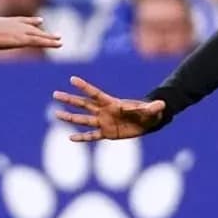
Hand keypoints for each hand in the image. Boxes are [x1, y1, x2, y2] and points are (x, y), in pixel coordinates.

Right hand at [0, 15, 62, 50]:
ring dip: (50, 38)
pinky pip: (40, 41)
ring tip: (60, 40)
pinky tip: (59, 44)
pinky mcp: (22, 40)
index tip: (40, 22)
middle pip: (33, 28)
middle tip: (56, 35)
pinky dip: (50, 43)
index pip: (22, 20)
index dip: (32, 22)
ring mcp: (19, 32)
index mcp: (5, 22)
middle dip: (44, 32)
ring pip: (39, 35)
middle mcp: (15, 25)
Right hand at [53, 75, 167, 141]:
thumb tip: (161, 105)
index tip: (72, 79)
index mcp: (112, 103)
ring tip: (56, 114)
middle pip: (83, 104)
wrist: (147, 122)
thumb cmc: (149, 113)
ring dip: (70, 117)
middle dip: (70, 100)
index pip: (95, 94)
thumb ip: (153, 108)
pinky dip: (82, 137)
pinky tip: (70, 137)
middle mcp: (104, 111)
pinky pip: (91, 136)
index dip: (84, 87)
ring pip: (83, 119)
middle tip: (55, 94)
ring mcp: (104, 122)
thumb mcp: (152, 110)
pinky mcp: (106, 133)